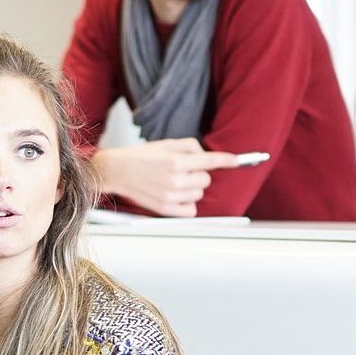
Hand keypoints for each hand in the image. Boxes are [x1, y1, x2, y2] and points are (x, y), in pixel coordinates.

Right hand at [90, 139, 246, 217]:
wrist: (117, 170)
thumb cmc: (141, 156)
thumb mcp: (166, 144)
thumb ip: (190, 146)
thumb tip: (206, 155)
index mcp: (175, 161)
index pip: (210, 161)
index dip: (227, 160)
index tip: (237, 161)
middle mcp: (174, 180)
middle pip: (206, 180)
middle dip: (198, 174)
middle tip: (183, 170)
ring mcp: (170, 196)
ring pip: (199, 195)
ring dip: (192, 189)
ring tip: (175, 182)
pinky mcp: (165, 209)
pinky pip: (191, 210)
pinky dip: (188, 204)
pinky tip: (177, 195)